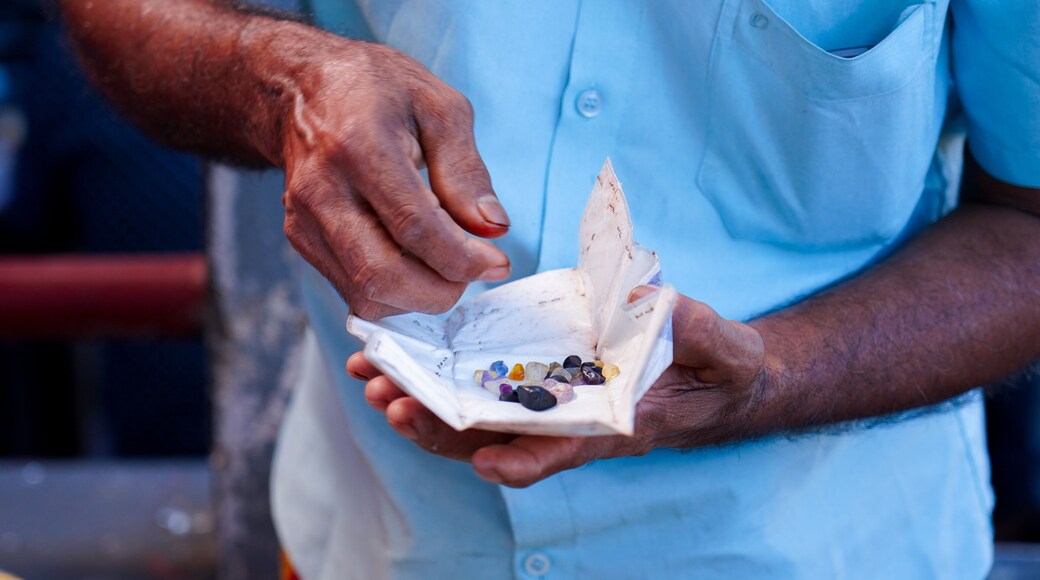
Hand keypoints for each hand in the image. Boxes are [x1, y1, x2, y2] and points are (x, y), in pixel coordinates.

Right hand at [276, 34, 511, 318]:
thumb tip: (492, 229)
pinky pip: (352, 291)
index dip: (462, 259)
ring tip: (444, 263)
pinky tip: (415, 261)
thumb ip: (466, 171)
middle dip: (441, 291)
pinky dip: (394, 292)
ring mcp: (303, 218)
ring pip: (366, 295)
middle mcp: (322, 189)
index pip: (414, 228)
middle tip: (472, 271)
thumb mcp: (439, 108)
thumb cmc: (377, 90)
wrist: (303, 88)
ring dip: (418, 297)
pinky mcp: (300, 238)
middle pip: (383, 275)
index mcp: (359, 146)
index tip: (496, 263)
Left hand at [347, 287, 768, 486]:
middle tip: (391, 400)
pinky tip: (401, 362)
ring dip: (423, 405)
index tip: (489, 462)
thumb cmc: (720, 371)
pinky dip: (439, 381)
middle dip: (440, 427)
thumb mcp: (726, 350)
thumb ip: (703, 333)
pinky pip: (481, 390)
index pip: (565, 450)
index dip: (526, 460)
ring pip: (475, 421)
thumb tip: (664, 302)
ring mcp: (550, 405)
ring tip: (375, 381)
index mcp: (615, 425)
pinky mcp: (538, 380)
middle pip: (496, 441)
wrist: (712, 377)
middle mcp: (572, 424)